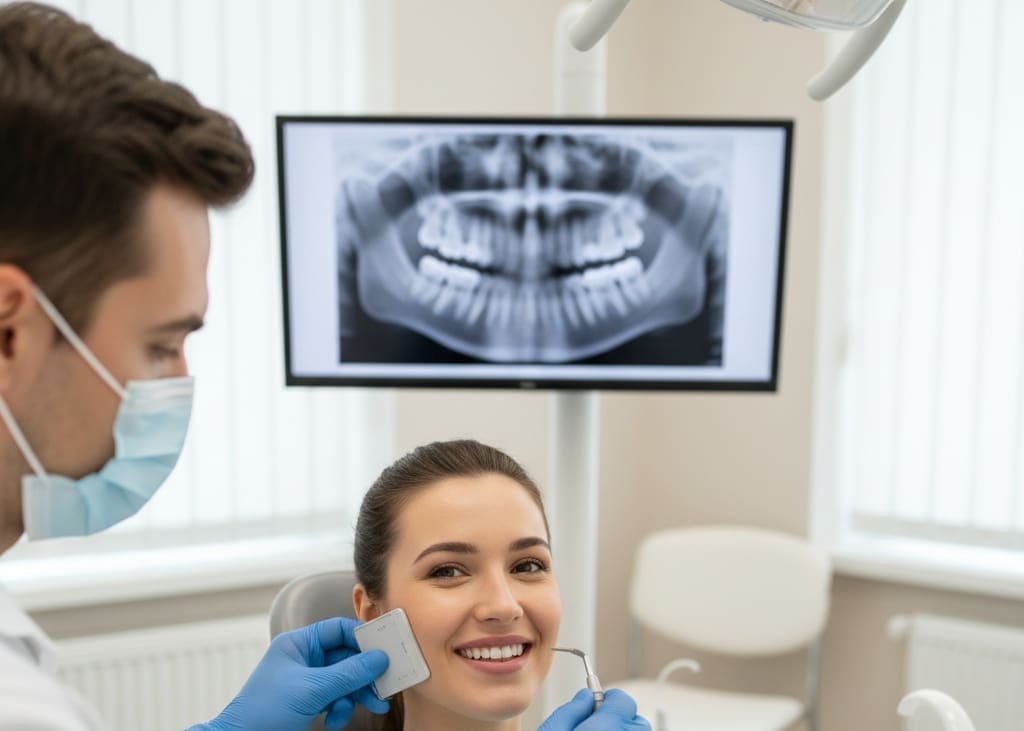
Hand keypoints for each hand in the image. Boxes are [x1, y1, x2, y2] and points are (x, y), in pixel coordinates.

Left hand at [189, 617, 388, 730]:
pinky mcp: (308, 702)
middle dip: (365, 674)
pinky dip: (341, 710)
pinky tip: (336, 720)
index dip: (361, 638)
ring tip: (373, 706)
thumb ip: (348, 673)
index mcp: (298, 644)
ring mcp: (306, 682)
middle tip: (385, 684)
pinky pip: (336, 699)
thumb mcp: (312, 690)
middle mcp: (303, 659)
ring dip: (357, 694)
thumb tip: (379, 658)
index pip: (337, 630)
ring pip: (344, 680)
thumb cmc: (263, 712)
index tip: (384, 650)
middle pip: (346, 657)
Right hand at [539, 688, 651, 729]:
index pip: (623, 699)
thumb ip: (570, 710)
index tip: (594, 706)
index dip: (607, 700)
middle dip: (619, 718)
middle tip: (596, 725)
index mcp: (605, 729)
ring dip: (622, 730)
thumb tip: (585, 696)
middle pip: (636, 718)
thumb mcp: (552, 730)